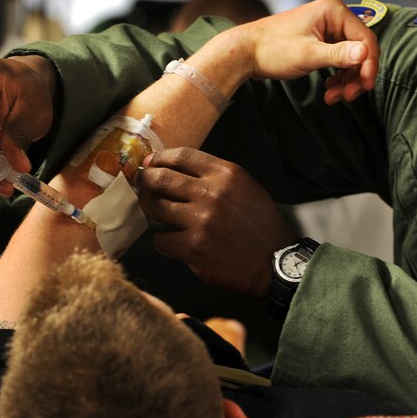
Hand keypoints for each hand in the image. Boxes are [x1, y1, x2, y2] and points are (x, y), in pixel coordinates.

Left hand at [136, 148, 298, 297]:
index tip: (151, 163)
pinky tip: (174, 242)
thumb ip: (216, 177)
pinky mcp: (194, 247)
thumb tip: (177, 170)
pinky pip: (161, 240)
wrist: (275, 261)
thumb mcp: (246, 188)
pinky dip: (164, 241)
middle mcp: (212, 193)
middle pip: (161, 178)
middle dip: (145, 181)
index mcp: (226, 174)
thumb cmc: (261, 225)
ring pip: (156, 208)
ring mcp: (201, 220)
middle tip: (141, 186)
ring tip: (157, 215)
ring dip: (152, 211)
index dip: (160, 158)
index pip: (181, 156)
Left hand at [230, 0, 379, 104]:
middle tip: (347, 97)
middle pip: (360, 50)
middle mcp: (333, 16)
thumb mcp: (308, 54)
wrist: (245, 52)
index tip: (366, 87)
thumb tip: (365, 53)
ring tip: (333, 97)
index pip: (365, 39)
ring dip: (347, 81)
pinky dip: (338, 78)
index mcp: (334, 10)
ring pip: (351, 58)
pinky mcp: (321, 40)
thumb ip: (338, 54)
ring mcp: (327, 28)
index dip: (369, 65)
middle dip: (356, 76)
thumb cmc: (272, 49)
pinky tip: (329, 91)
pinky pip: (339, 60)